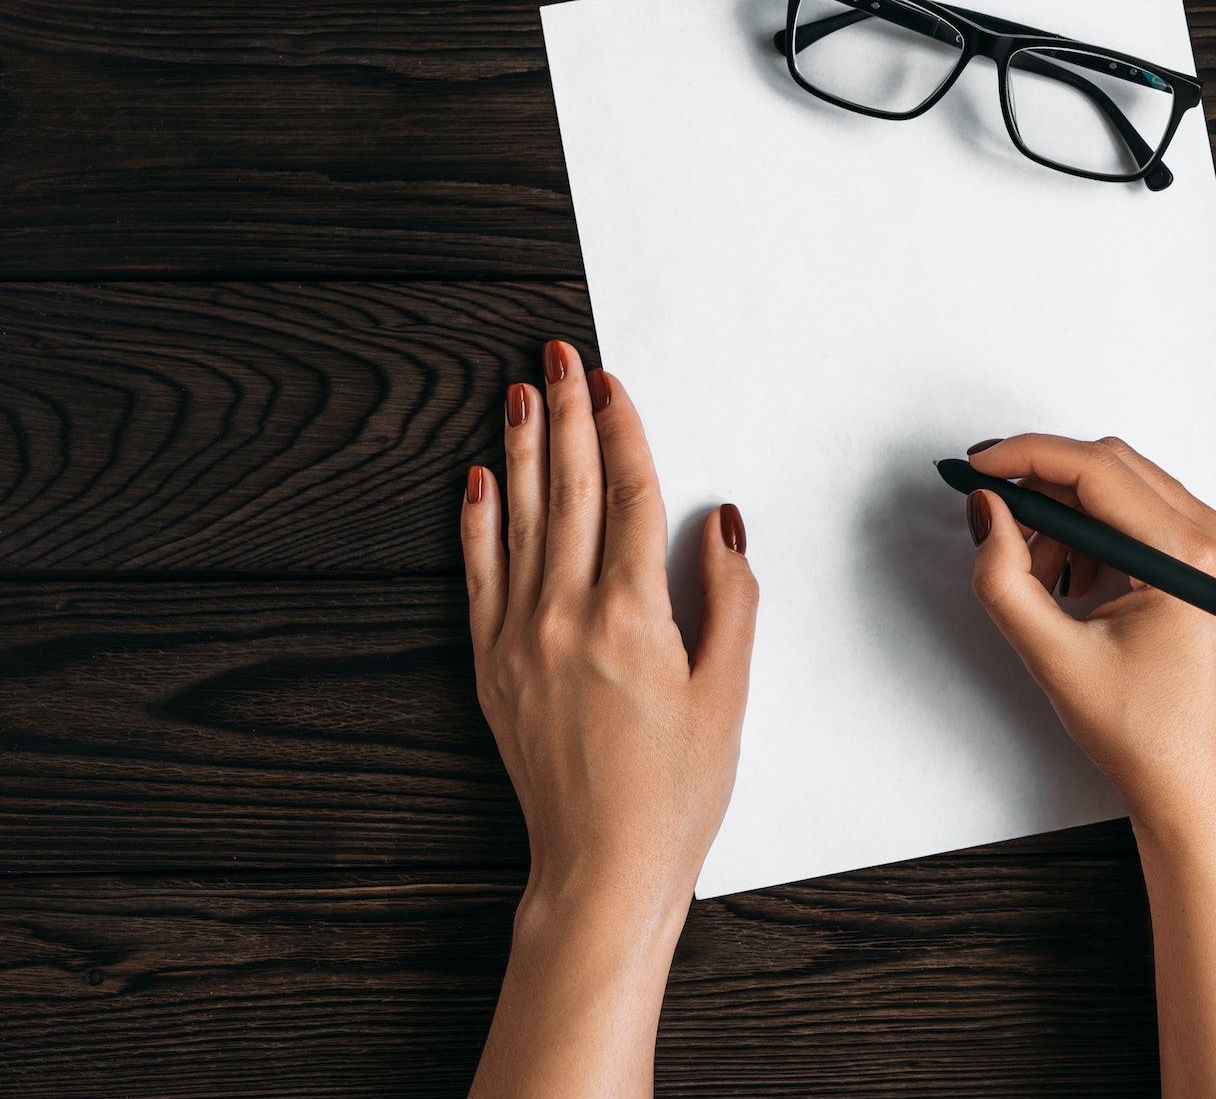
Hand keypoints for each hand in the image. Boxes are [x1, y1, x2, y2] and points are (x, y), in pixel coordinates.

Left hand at [460, 339, 757, 938]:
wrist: (600, 868)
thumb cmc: (676, 792)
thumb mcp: (729, 694)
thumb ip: (729, 600)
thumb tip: (720, 524)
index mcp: (631, 617)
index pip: (627, 497)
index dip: (622, 432)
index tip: (611, 383)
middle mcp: (564, 616)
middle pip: (567, 491)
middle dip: (566, 416)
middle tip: (559, 357)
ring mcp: (519, 640)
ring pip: (517, 521)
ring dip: (520, 450)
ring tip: (518, 392)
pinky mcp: (491, 667)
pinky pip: (478, 576)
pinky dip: (476, 522)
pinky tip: (477, 479)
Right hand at [965, 434, 1215, 1097]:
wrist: (1193, 782)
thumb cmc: (1143, 734)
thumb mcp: (1055, 657)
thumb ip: (1006, 578)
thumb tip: (987, 509)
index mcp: (1195, 556)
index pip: (1098, 470)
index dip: (1027, 457)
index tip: (978, 465)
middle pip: (1113, 466)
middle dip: (1043, 483)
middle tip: (990, 510)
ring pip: (1124, 486)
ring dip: (1067, 513)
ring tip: (1036, 573)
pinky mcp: (1212, 559)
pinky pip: (1142, 514)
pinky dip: (1094, 532)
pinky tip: (1073, 583)